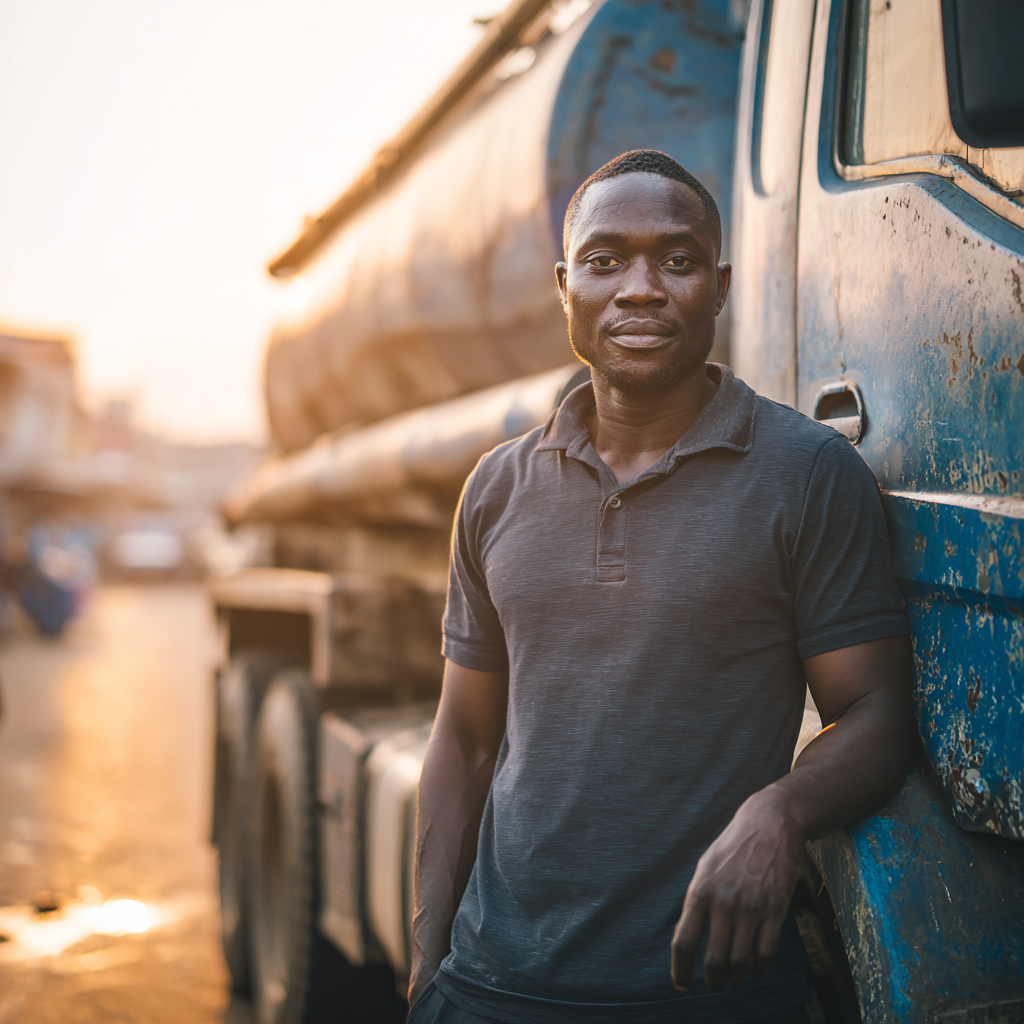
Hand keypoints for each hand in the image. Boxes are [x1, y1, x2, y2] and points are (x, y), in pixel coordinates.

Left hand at [671, 785, 803, 991]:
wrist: (769, 825)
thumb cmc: (732, 849)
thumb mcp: (705, 868)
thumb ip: (695, 902)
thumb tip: (684, 937)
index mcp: (700, 890)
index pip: (683, 940)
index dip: (680, 969)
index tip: (682, 985)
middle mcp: (724, 901)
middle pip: (714, 959)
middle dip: (713, 981)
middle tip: (715, 984)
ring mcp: (751, 907)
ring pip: (740, 962)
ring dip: (736, 977)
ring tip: (733, 976)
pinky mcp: (775, 909)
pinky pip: (766, 954)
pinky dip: (759, 969)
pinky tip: (755, 967)